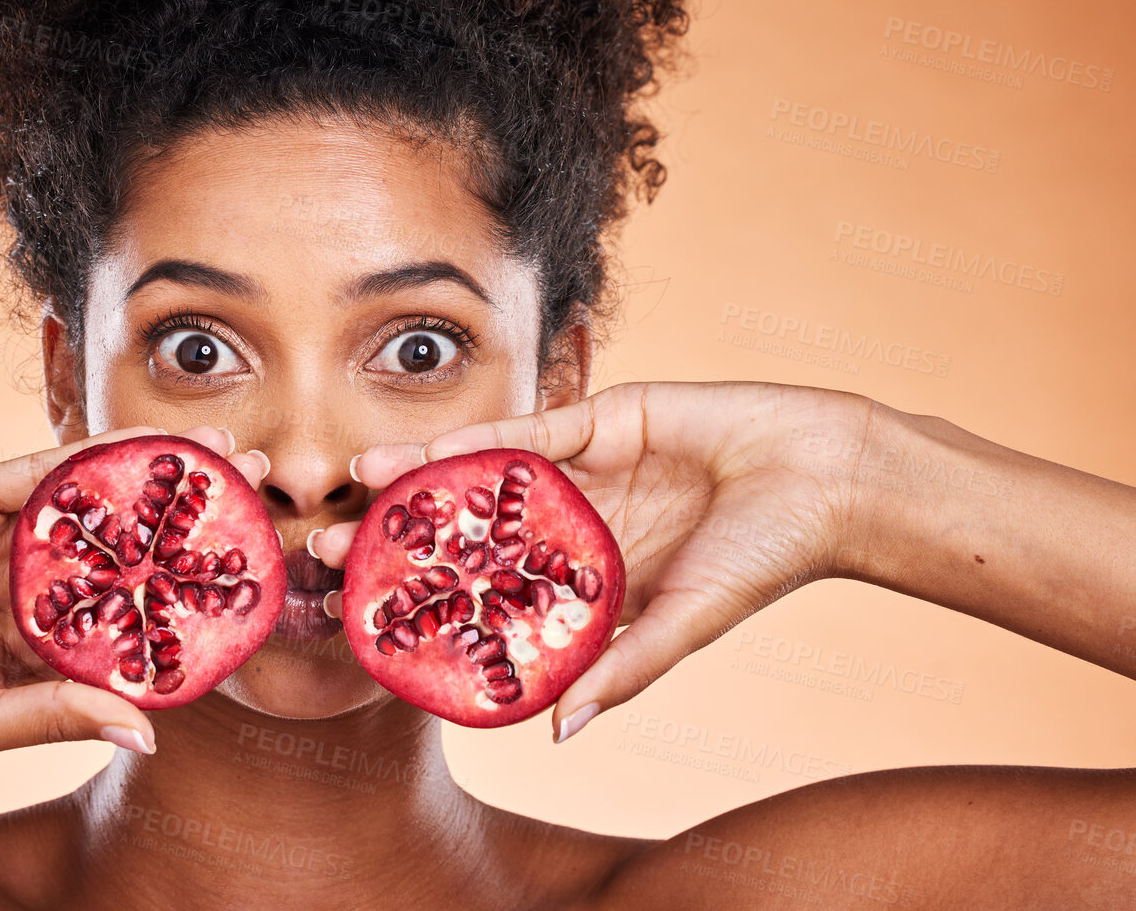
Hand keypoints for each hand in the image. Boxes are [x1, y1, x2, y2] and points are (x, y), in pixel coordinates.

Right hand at [0, 424, 267, 759]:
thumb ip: (57, 714)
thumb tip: (150, 734)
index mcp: (42, 643)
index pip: (133, 618)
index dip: (192, 603)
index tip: (259, 588)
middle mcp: (36, 583)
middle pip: (132, 549)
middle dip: (196, 525)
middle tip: (267, 498)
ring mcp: (8, 532)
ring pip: (100, 499)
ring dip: (163, 476)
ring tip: (229, 453)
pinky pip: (48, 469)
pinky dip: (99, 455)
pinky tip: (154, 445)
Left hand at [314, 382, 871, 742]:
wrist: (824, 476)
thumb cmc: (764, 558)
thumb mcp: (685, 623)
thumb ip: (624, 670)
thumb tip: (559, 734)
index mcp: (587, 578)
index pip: (493, 593)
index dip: (434, 606)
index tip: (367, 622)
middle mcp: (571, 523)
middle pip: (472, 532)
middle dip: (405, 539)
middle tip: (328, 546)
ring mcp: (581, 470)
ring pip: (485, 475)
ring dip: (422, 478)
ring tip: (355, 482)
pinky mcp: (599, 418)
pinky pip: (529, 430)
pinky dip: (480, 439)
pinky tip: (427, 448)